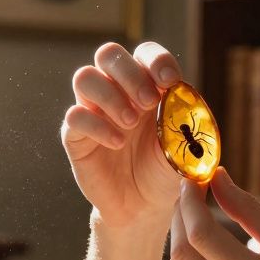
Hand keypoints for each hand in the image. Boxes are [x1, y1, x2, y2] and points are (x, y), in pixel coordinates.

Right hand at [61, 42, 185, 227]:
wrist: (145, 205)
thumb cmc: (166, 169)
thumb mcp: (185, 143)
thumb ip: (186, 118)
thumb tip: (183, 93)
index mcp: (146, 84)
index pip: (145, 53)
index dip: (156, 60)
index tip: (170, 81)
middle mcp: (115, 90)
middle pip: (108, 54)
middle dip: (130, 73)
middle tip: (148, 102)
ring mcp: (93, 110)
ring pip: (84, 77)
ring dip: (110, 95)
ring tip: (130, 122)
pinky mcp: (75, 136)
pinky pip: (74, 116)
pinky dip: (97, 126)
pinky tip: (117, 143)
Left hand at [168, 167, 259, 259]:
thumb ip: (249, 209)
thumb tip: (216, 176)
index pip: (202, 236)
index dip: (191, 203)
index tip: (194, 180)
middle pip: (183, 255)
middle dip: (180, 217)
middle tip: (190, 194)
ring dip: (181, 239)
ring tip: (195, 215)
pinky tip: (204, 248)